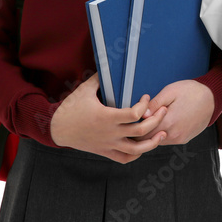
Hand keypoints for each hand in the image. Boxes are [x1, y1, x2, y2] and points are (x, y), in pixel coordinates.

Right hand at [50, 74, 166, 162]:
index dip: (144, 105)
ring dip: (153, 142)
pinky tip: (144, 145)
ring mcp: (109, 144)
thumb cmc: (71, 108)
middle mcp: (110, 133)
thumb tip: (110, 63)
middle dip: (156, 119)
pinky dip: (137, 154)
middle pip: (141, 131)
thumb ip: (100, 78)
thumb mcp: (84, 90)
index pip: (134, 114)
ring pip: (137, 149)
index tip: (146, 97)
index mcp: (107, 117)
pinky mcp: (105, 152)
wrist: (57, 129)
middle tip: (164, 110)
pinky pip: (125, 158)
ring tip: (163, 132)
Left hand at [137, 80, 214, 144]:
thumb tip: (142, 114)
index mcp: (169, 122)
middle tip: (139, 120)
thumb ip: (155, 104)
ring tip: (152, 120)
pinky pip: (167, 140)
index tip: (134, 119)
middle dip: (142, 131)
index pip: (143, 133)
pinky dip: (162, 134)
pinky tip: (163, 122)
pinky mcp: (184, 139)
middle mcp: (174, 134)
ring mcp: (180, 138)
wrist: (212, 98)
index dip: (136, 127)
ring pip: (157, 141)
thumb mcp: (171, 91)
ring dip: (152, 133)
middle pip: (148, 140)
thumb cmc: (191, 91)